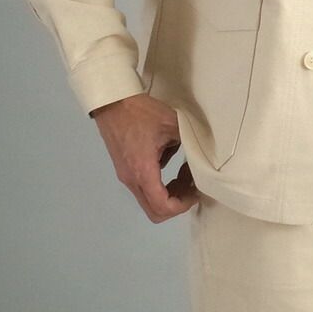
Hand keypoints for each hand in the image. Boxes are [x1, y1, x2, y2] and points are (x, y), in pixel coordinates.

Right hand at [91, 93, 198, 221]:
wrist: (113, 102)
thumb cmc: (140, 112)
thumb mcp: (171, 123)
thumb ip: (188, 140)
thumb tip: (200, 150)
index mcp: (143, 172)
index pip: (162, 207)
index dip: (182, 205)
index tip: (195, 191)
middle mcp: (132, 179)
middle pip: (154, 211)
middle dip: (176, 203)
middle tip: (191, 185)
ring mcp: (126, 175)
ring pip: (148, 199)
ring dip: (168, 192)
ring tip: (184, 172)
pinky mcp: (124, 167)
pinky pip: (144, 185)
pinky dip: (159, 181)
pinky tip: (170, 157)